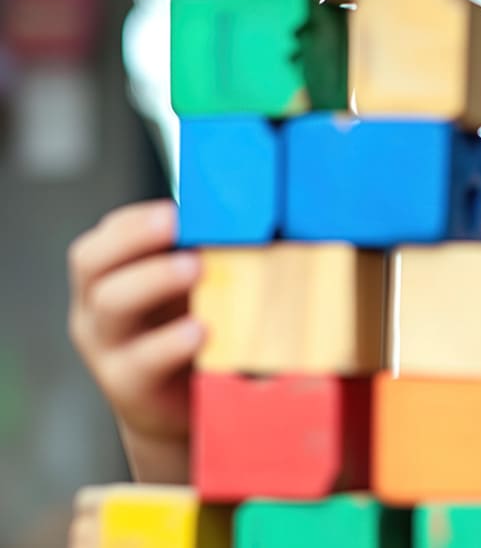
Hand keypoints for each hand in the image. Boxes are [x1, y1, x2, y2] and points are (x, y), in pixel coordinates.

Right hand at [68, 200, 201, 480]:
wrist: (179, 409)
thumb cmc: (189, 334)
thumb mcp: (192, 292)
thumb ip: (204, 258)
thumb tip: (251, 220)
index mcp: (109, 276)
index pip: (105, 236)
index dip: (134, 221)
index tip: (174, 209)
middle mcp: (98, 306)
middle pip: (92, 262)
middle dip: (136, 238)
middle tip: (177, 224)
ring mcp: (107, 346)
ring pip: (113, 304)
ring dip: (155, 280)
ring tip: (197, 268)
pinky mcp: (128, 384)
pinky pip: (143, 360)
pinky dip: (172, 342)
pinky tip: (202, 330)